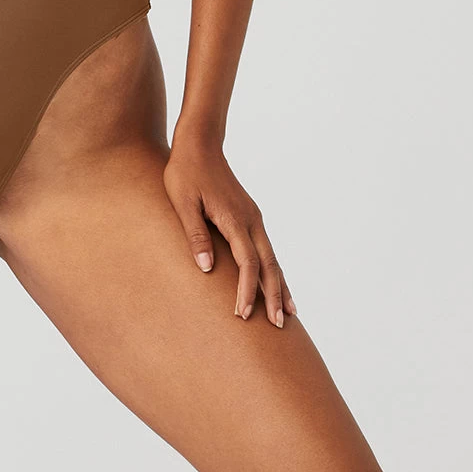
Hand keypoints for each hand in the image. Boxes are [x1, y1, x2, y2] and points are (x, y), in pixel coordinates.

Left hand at [163, 134, 296, 327]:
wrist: (199, 144)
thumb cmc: (184, 173)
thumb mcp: (183, 203)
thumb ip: (195, 235)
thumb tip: (206, 269)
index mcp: (234, 219)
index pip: (247, 263)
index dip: (247, 290)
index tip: (242, 314)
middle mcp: (250, 220)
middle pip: (269, 264)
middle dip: (275, 296)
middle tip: (279, 327)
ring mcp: (252, 217)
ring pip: (272, 257)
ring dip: (280, 285)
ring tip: (290, 314)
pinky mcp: (249, 216)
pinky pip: (266, 248)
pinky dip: (274, 269)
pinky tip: (276, 282)